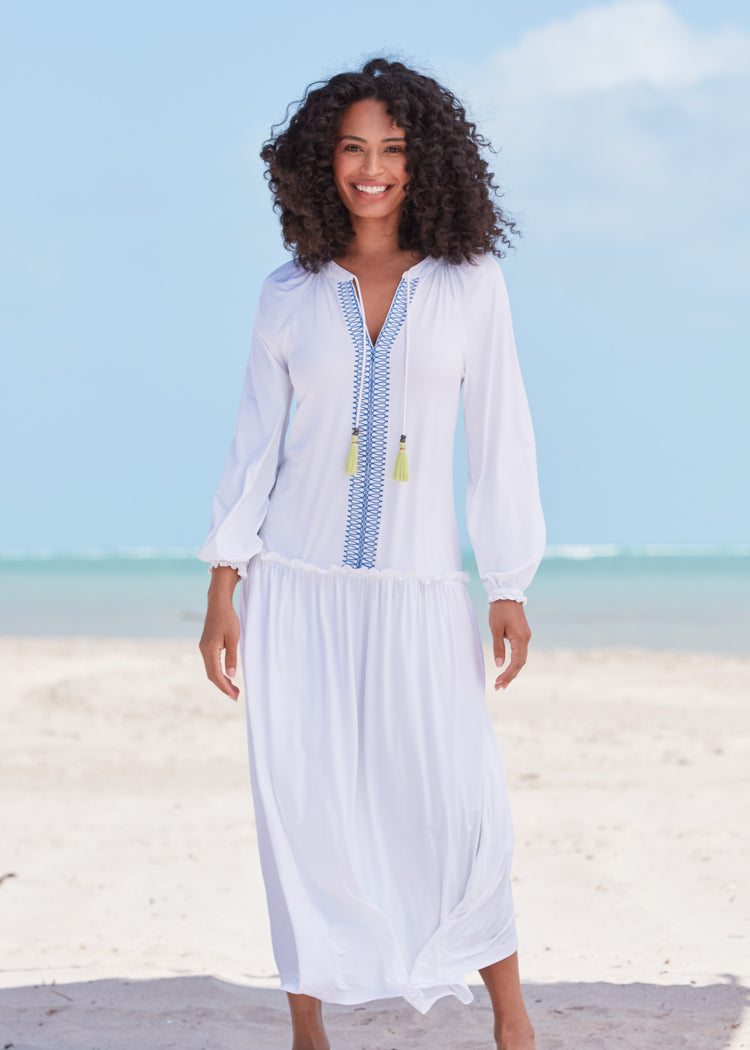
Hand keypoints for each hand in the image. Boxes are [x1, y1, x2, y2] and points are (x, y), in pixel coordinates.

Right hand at [199, 567, 240, 700]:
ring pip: (210, 670)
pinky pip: (211, 663)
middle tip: (235, 696)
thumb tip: (231, 675)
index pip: (216, 674)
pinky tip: (227, 675)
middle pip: (211, 675)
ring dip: (221, 680)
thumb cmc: (228, 619)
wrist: (218, 604)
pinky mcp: (206, 645)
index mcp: (210, 649)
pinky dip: (218, 672)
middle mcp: (204, 650)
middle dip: (223, 686)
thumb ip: (232, 657)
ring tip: (233, 688)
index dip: (225, 687)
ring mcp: (203, 648)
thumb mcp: (233, 638)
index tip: (234, 695)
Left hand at [489, 599, 530, 690]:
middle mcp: (526, 639)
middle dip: (510, 676)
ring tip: (502, 682)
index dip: (508, 674)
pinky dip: (514, 662)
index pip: (516, 662)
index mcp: (520, 638)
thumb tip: (499, 665)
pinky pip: (520, 652)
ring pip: (521, 659)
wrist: (507, 594)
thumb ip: (498, 647)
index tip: (498, 683)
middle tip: (499, 687)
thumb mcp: (495, 629)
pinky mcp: (523, 634)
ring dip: (512, 671)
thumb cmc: (500, 610)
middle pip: (520, 663)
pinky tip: (507, 668)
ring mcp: (525, 636)